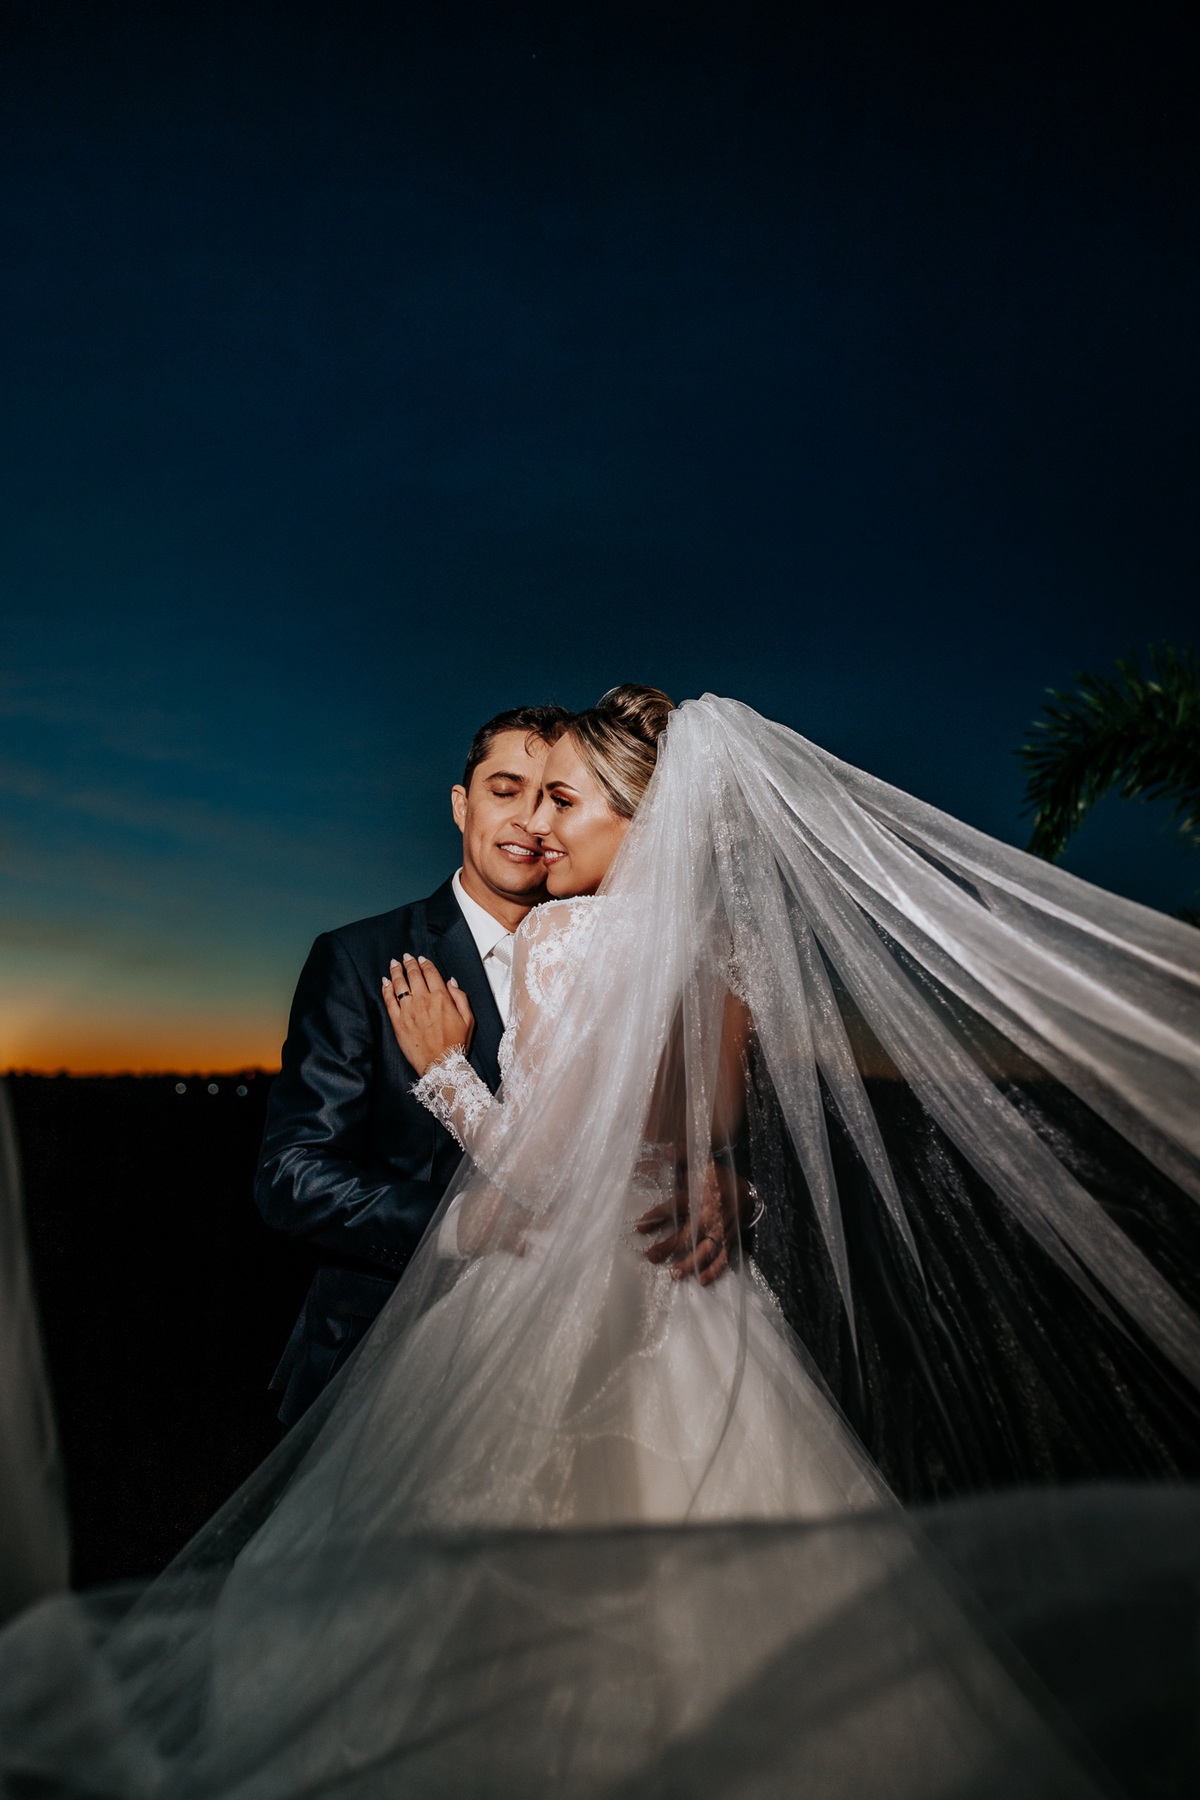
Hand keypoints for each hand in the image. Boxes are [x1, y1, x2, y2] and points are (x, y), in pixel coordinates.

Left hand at [382, 953, 474, 1075]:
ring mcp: (409, 1011)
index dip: (425, 963)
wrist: (441, 1065)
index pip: (431, 973)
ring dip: (396, 971)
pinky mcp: (398, 1022)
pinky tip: (385, 981)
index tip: (421, 958)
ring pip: (399, 984)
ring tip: (394, 963)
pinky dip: (386, 989)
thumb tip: (451, 982)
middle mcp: (424, 1001)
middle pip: (414, 975)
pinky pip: (389, 1001)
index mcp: (442, 998)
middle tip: (405, 957)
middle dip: (409, 963)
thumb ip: (460, 997)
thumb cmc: (456, 1044)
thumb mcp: (468, 1020)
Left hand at [636, 1160, 751, 1287]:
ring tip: (673, 1274)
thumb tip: (664, 1150)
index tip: (640, 1227)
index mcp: (699, 1196)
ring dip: (690, 1263)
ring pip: (705, 1250)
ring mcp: (721, 1231)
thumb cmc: (718, 1178)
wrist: (747, 1191)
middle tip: (651, 1256)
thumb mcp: (702, 1163)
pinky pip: (723, 1258)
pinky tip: (702, 1281)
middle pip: (688, 1234)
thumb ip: (683, 1157)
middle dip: (669, 1246)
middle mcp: (709, 1216)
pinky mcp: (730, 1241)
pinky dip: (714, 1270)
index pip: (674, 1207)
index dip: (657, 1217)